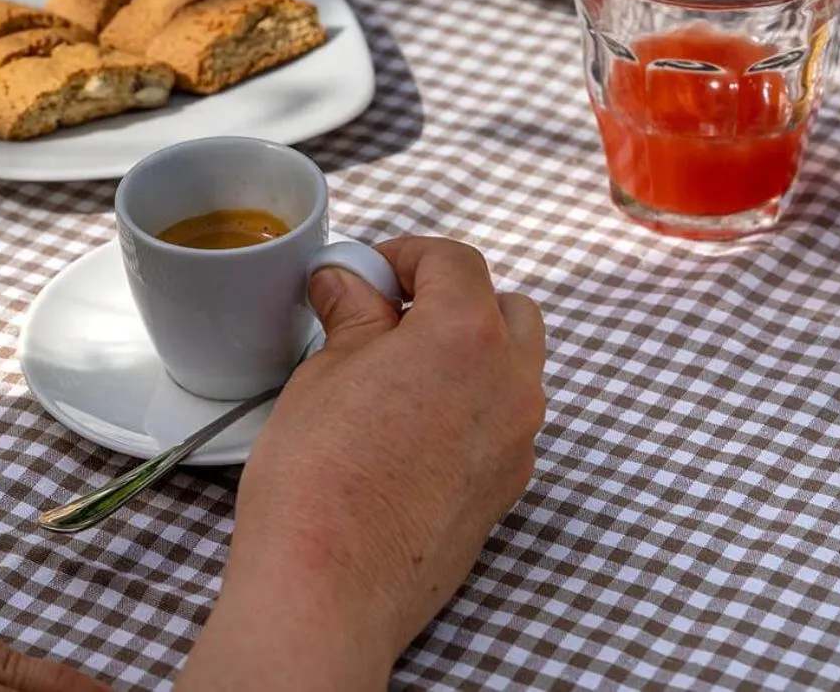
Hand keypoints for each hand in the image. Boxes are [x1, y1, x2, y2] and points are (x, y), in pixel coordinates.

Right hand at [178, 237, 545, 689]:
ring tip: (394, 370)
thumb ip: (353, 313)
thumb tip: (349, 283)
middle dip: (454, 299)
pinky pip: (502, 424)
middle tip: (389, 312)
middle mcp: (512, 386)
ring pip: (514, 368)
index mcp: (469, 336)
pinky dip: (469, 405)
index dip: (405, 255)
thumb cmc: (322, 478)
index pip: (456, 262)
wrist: (331, 585)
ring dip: (468, 352)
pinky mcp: (505, 491)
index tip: (368, 270)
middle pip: (507, 309)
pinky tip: (406, 425)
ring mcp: (517, 444)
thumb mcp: (325, 369)